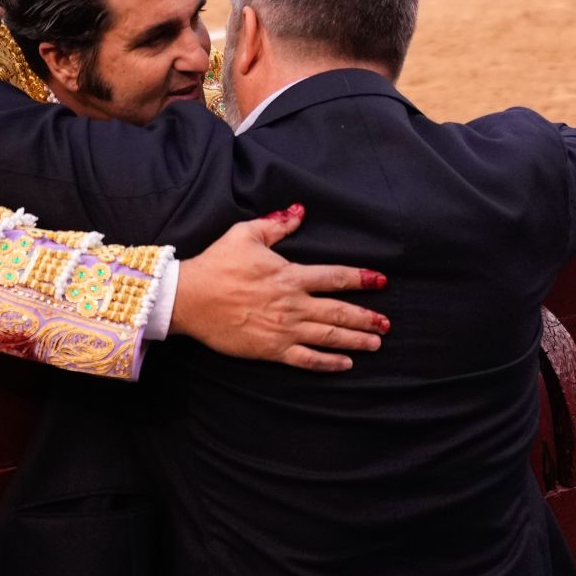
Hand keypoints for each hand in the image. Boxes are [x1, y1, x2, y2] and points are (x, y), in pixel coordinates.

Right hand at [170, 205, 388, 372]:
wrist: (188, 298)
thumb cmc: (216, 264)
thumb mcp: (245, 234)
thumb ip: (277, 224)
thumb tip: (300, 211)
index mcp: (290, 275)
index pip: (335, 276)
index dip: (361, 279)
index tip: (380, 281)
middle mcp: (293, 304)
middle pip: (339, 311)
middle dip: (366, 318)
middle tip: (386, 323)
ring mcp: (283, 329)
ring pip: (329, 337)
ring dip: (356, 341)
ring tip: (375, 343)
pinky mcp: (271, 349)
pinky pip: (306, 360)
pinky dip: (328, 363)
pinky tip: (345, 365)